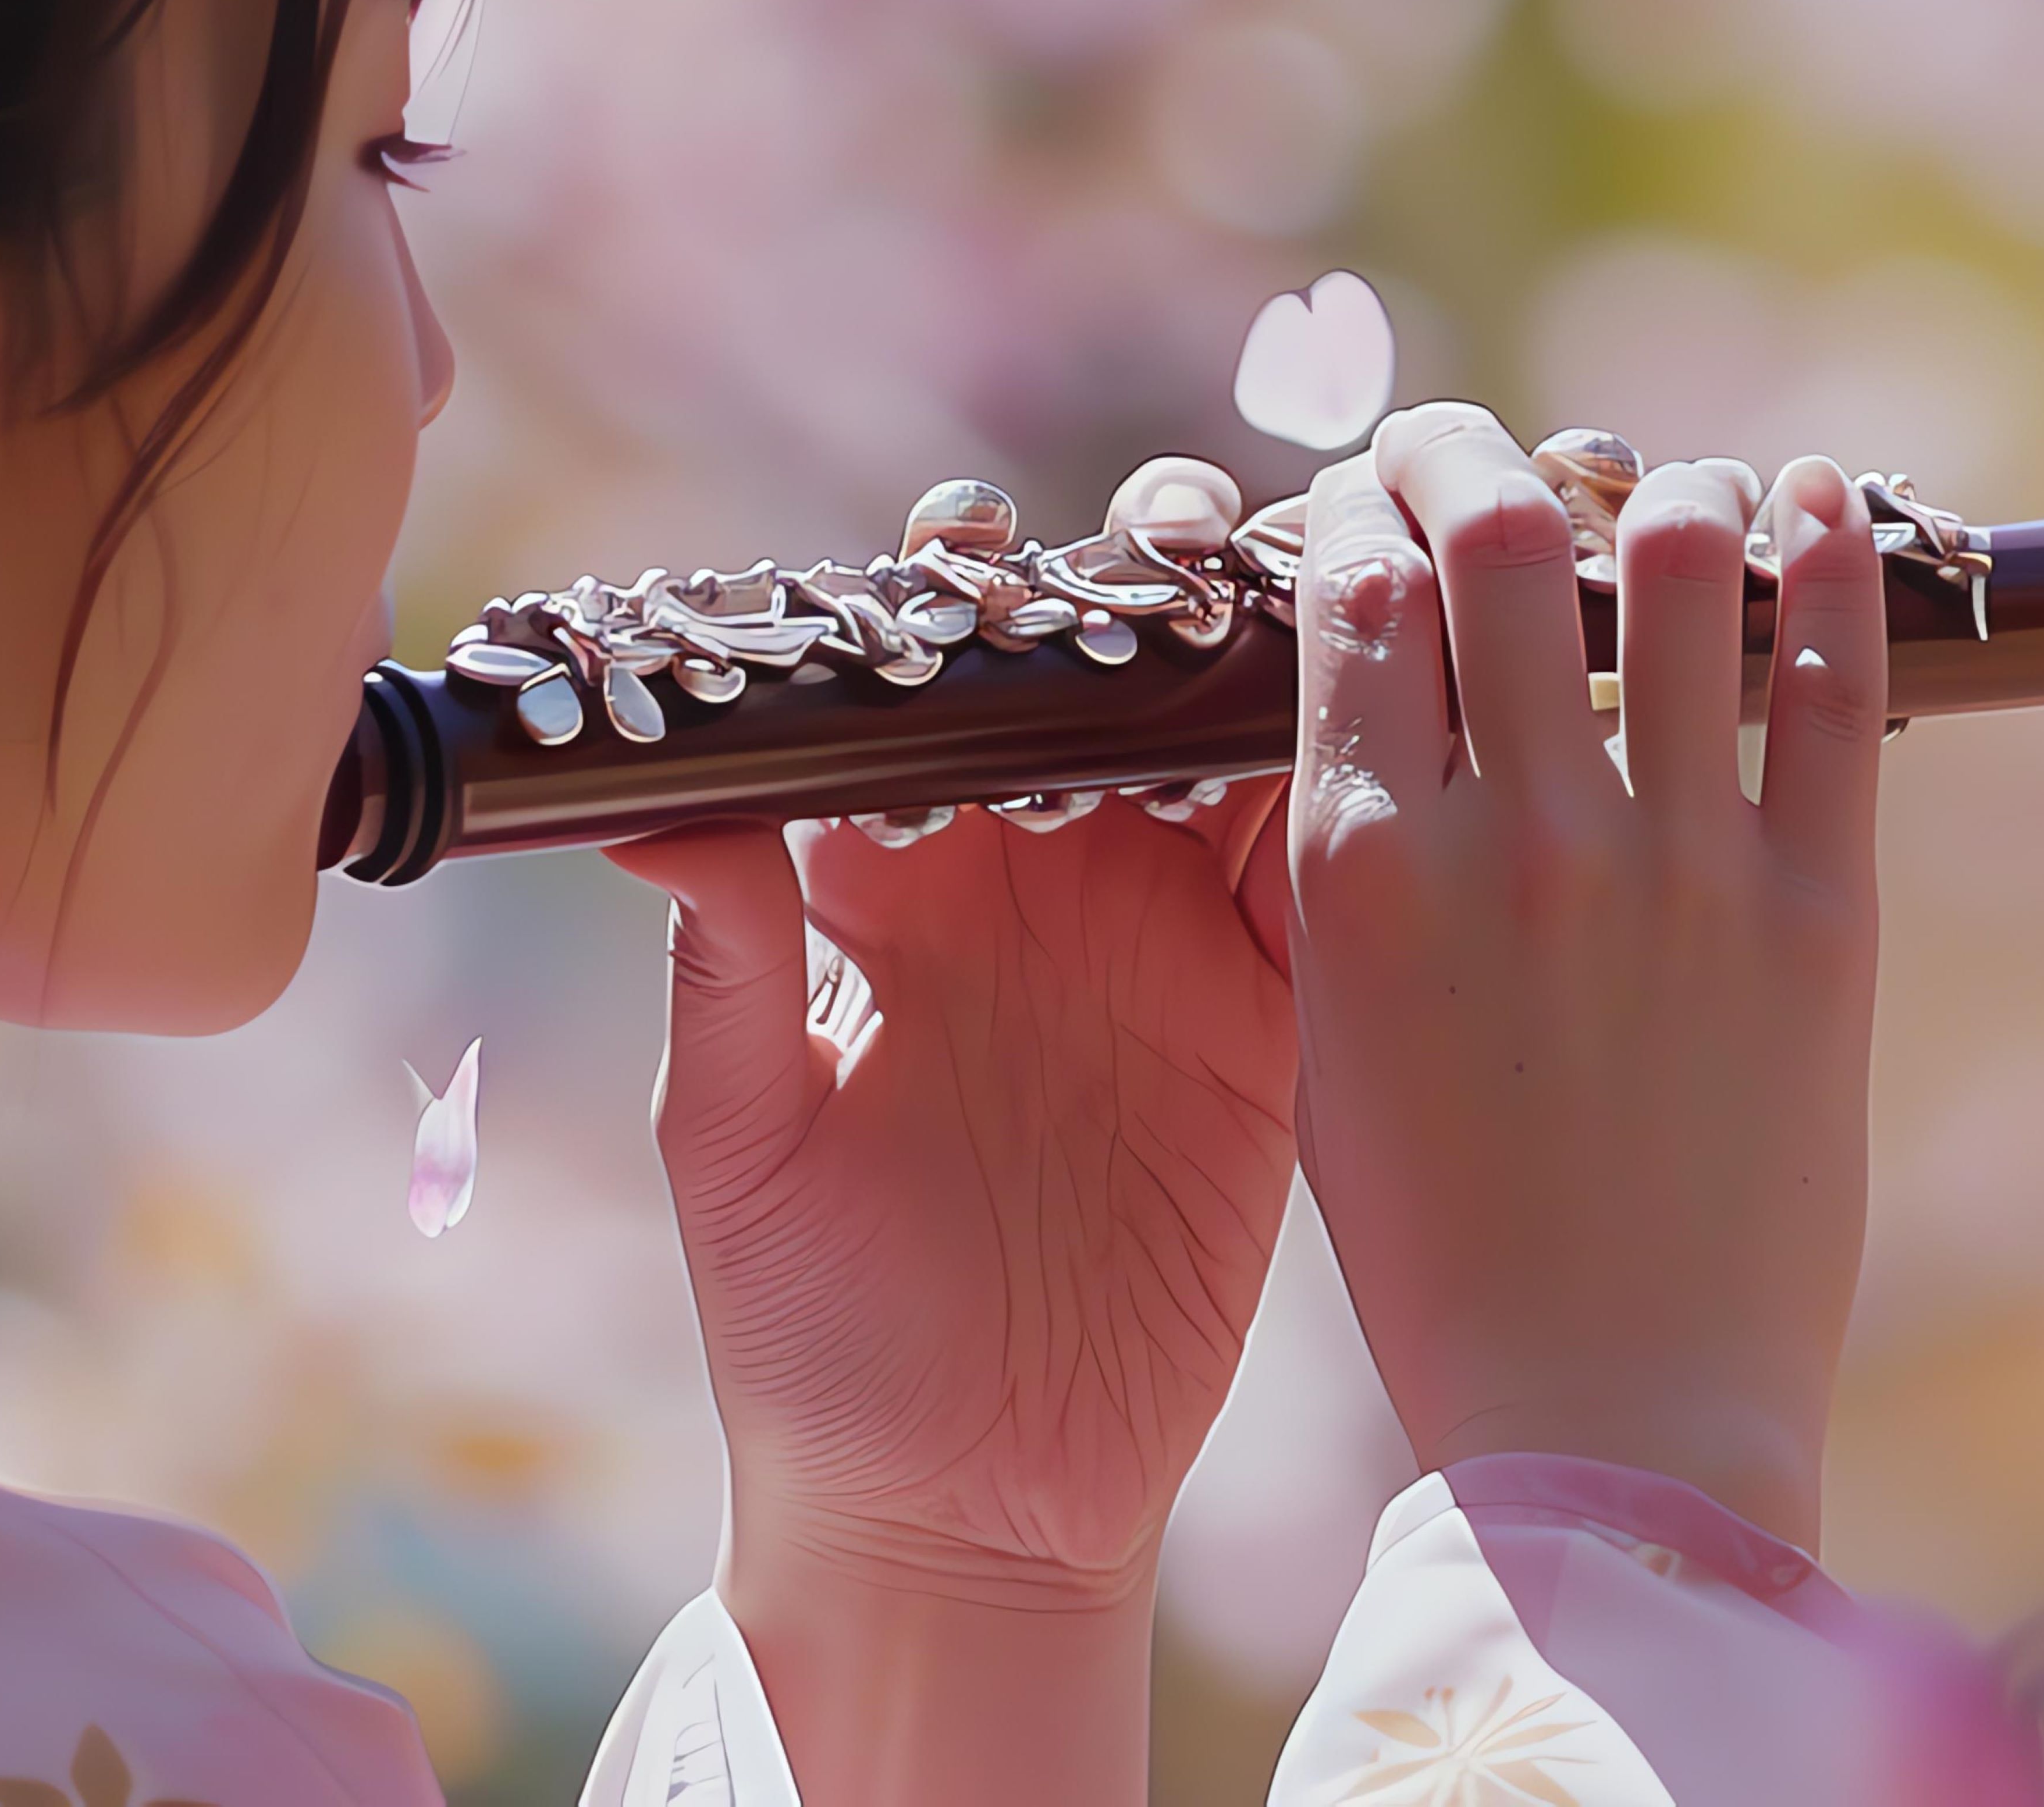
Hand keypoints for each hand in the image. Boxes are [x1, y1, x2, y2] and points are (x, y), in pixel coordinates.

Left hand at [608, 470, 1297, 1802]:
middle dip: (1135, 589)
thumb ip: (722, 975)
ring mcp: (1167, 951)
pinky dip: (1365, 797)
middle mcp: (1041, 892)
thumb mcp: (740, 1149)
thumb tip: (651, 808)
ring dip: (1261, 660)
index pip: (929, 699)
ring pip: (1230, 754)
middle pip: (1101, 689)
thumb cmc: (811, 1340)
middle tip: (1162, 536)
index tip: (968, 552)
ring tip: (1287, 585)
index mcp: (902, 895)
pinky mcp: (1271, 1028)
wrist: (958, 1507)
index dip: (953, 608)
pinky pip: (1330, 884)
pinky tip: (1392, 726)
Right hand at [1286, 404, 1888, 1550]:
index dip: (1364, 511)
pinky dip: (1827, 550)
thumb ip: (1353, 855)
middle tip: (1484, 455)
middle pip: (1498, 537)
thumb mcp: (1341, 1036)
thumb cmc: (1448, 1245)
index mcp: (1367, 870)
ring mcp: (1679, 868)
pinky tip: (1814, 492)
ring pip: (1677, 561)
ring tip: (1661, 491)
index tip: (1379, 498)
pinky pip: (1832, 677)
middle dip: (1480, 455)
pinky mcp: (1821, 914)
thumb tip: (1381, 688)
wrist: (1611, 1418)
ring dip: (1663, 488)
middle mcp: (1519, 837)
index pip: (1353, 594)